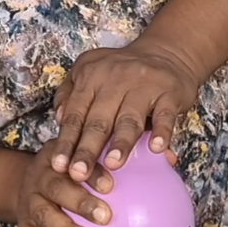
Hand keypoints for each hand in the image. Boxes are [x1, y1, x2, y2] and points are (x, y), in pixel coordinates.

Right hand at [11, 139, 114, 226]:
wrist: (29, 177)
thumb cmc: (70, 167)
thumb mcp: (87, 153)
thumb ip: (117, 157)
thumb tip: (165, 158)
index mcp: (63, 157)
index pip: (78, 161)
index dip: (93, 173)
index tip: (110, 185)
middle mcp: (45, 176)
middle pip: (60, 188)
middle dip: (81, 202)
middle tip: (105, 216)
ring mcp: (33, 199)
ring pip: (45, 212)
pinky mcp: (24, 218)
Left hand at [51, 41, 198, 182]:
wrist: (167, 53)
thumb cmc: (123, 73)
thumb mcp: (89, 71)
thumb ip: (70, 94)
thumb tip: (59, 118)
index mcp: (91, 78)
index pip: (75, 115)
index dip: (66, 142)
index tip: (58, 166)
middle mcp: (114, 80)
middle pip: (98, 121)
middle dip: (87, 150)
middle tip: (79, 174)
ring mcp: (143, 86)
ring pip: (129, 119)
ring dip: (121, 143)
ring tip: (113, 165)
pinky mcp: (169, 93)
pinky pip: (164, 115)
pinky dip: (161, 132)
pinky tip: (156, 148)